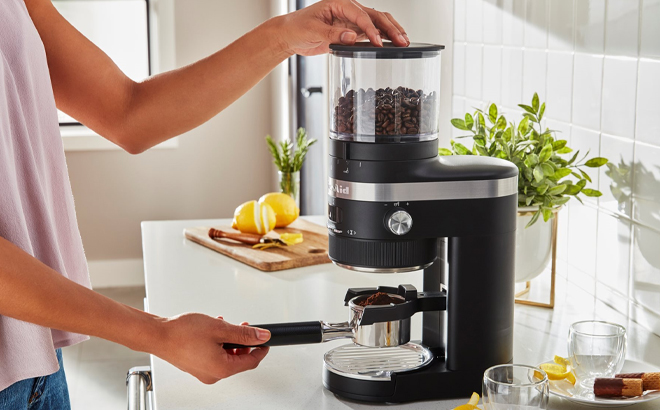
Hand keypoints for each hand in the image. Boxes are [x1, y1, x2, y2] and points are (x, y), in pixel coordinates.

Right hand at [153, 313, 269, 383]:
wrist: (158, 335)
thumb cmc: (182, 333)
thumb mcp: (220, 328)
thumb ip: (243, 333)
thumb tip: (262, 336)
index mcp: (222, 369)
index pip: (251, 362)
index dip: (261, 349)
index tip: (265, 340)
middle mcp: (213, 375)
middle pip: (239, 361)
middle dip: (243, 342)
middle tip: (243, 327)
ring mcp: (203, 372)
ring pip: (226, 357)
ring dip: (230, 342)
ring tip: (225, 326)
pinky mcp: (196, 367)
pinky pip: (214, 357)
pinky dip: (218, 345)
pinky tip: (214, 331)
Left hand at [275, 0, 409, 55]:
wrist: (290, 35)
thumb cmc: (297, 27)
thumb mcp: (313, 30)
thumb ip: (333, 34)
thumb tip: (352, 37)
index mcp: (340, 2)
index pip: (361, 16)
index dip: (371, 30)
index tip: (378, 42)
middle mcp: (348, 9)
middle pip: (376, 16)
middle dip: (390, 28)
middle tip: (402, 40)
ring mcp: (351, 20)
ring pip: (377, 22)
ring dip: (391, 31)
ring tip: (404, 41)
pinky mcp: (351, 31)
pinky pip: (370, 32)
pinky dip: (383, 38)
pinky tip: (392, 44)